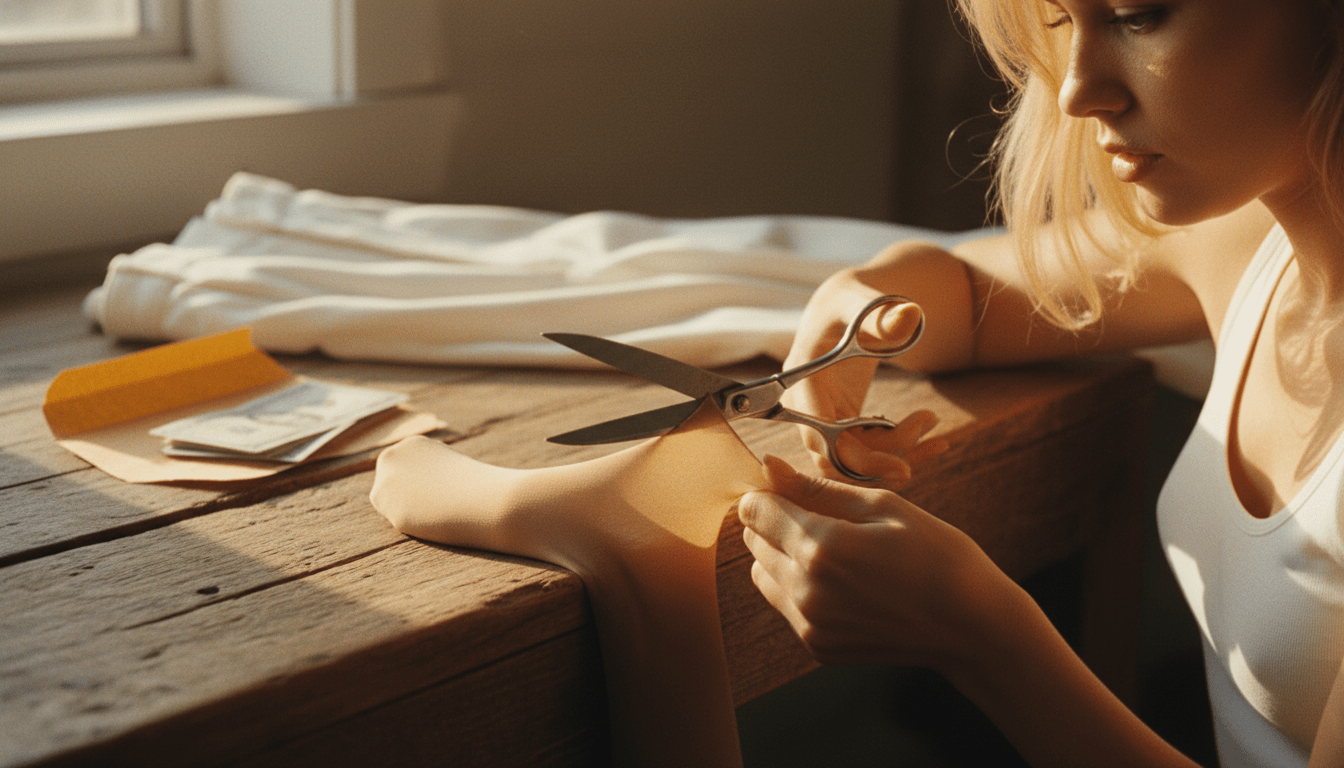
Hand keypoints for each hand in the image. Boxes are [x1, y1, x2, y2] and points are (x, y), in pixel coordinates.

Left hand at [737, 455, 1015, 672]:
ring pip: (763, 573)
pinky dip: (800, 587)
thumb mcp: (882, 506)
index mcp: (823, 548)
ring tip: (834, 551)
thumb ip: (816, 488)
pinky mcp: (818, 646)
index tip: (794, 489)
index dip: (770, 493)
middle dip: (777, 522)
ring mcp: (811, 624)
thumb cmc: (936, 555)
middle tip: (823, 518)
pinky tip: (844, 582)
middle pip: (754, 542)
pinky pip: (785, 604)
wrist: (970, 625)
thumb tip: (768, 467)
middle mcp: (807, 591)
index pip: (755, 510)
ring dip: (783, 555)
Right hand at [784, 279, 947, 486]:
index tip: (903, 468)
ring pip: (851, 461)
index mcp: (803, 375)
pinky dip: (897, 450)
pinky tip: (934, 438)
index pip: (819, 433)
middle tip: (931, 429)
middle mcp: (804, 403)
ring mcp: (821, 417)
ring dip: (896, 454)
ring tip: (934, 421)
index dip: (856, 457)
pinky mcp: (838, 424)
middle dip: (883, 456)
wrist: (845, 307)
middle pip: (834, 456)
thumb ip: (885, 315)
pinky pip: (864, 453)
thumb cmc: (853, 300)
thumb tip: (909, 314)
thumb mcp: (867, 303)